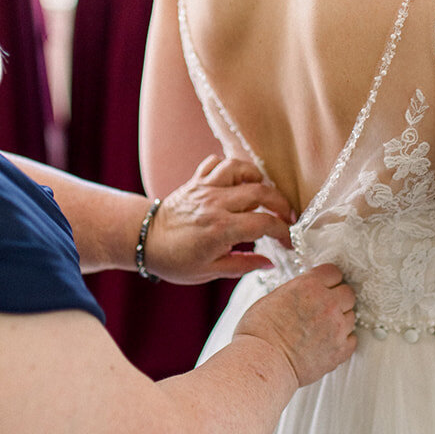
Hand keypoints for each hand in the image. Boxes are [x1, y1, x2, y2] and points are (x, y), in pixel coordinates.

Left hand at [146, 154, 295, 282]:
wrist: (145, 241)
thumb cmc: (176, 260)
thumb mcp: (211, 271)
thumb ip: (243, 264)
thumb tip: (270, 261)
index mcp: (220, 230)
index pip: (264, 223)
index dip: (283, 231)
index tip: (288, 240)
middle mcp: (215, 204)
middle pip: (261, 191)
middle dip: (281, 203)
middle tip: (287, 217)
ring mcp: (205, 188)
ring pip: (240, 168)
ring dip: (258, 179)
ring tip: (264, 195)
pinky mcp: (196, 181)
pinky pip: (217, 162)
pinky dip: (232, 168)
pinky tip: (238, 183)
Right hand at [234, 263, 356, 387]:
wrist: (262, 362)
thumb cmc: (259, 332)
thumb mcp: (273, 297)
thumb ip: (297, 290)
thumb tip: (306, 291)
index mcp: (310, 286)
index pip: (334, 272)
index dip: (328, 280)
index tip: (323, 286)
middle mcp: (328, 304)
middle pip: (348, 293)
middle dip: (337, 298)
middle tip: (324, 307)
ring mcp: (337, 328)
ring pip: (351, 316)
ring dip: (340, 320)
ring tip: (322, 328)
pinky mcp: (340, 350)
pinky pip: (352, 339)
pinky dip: (343, 340)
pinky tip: (328, 342)